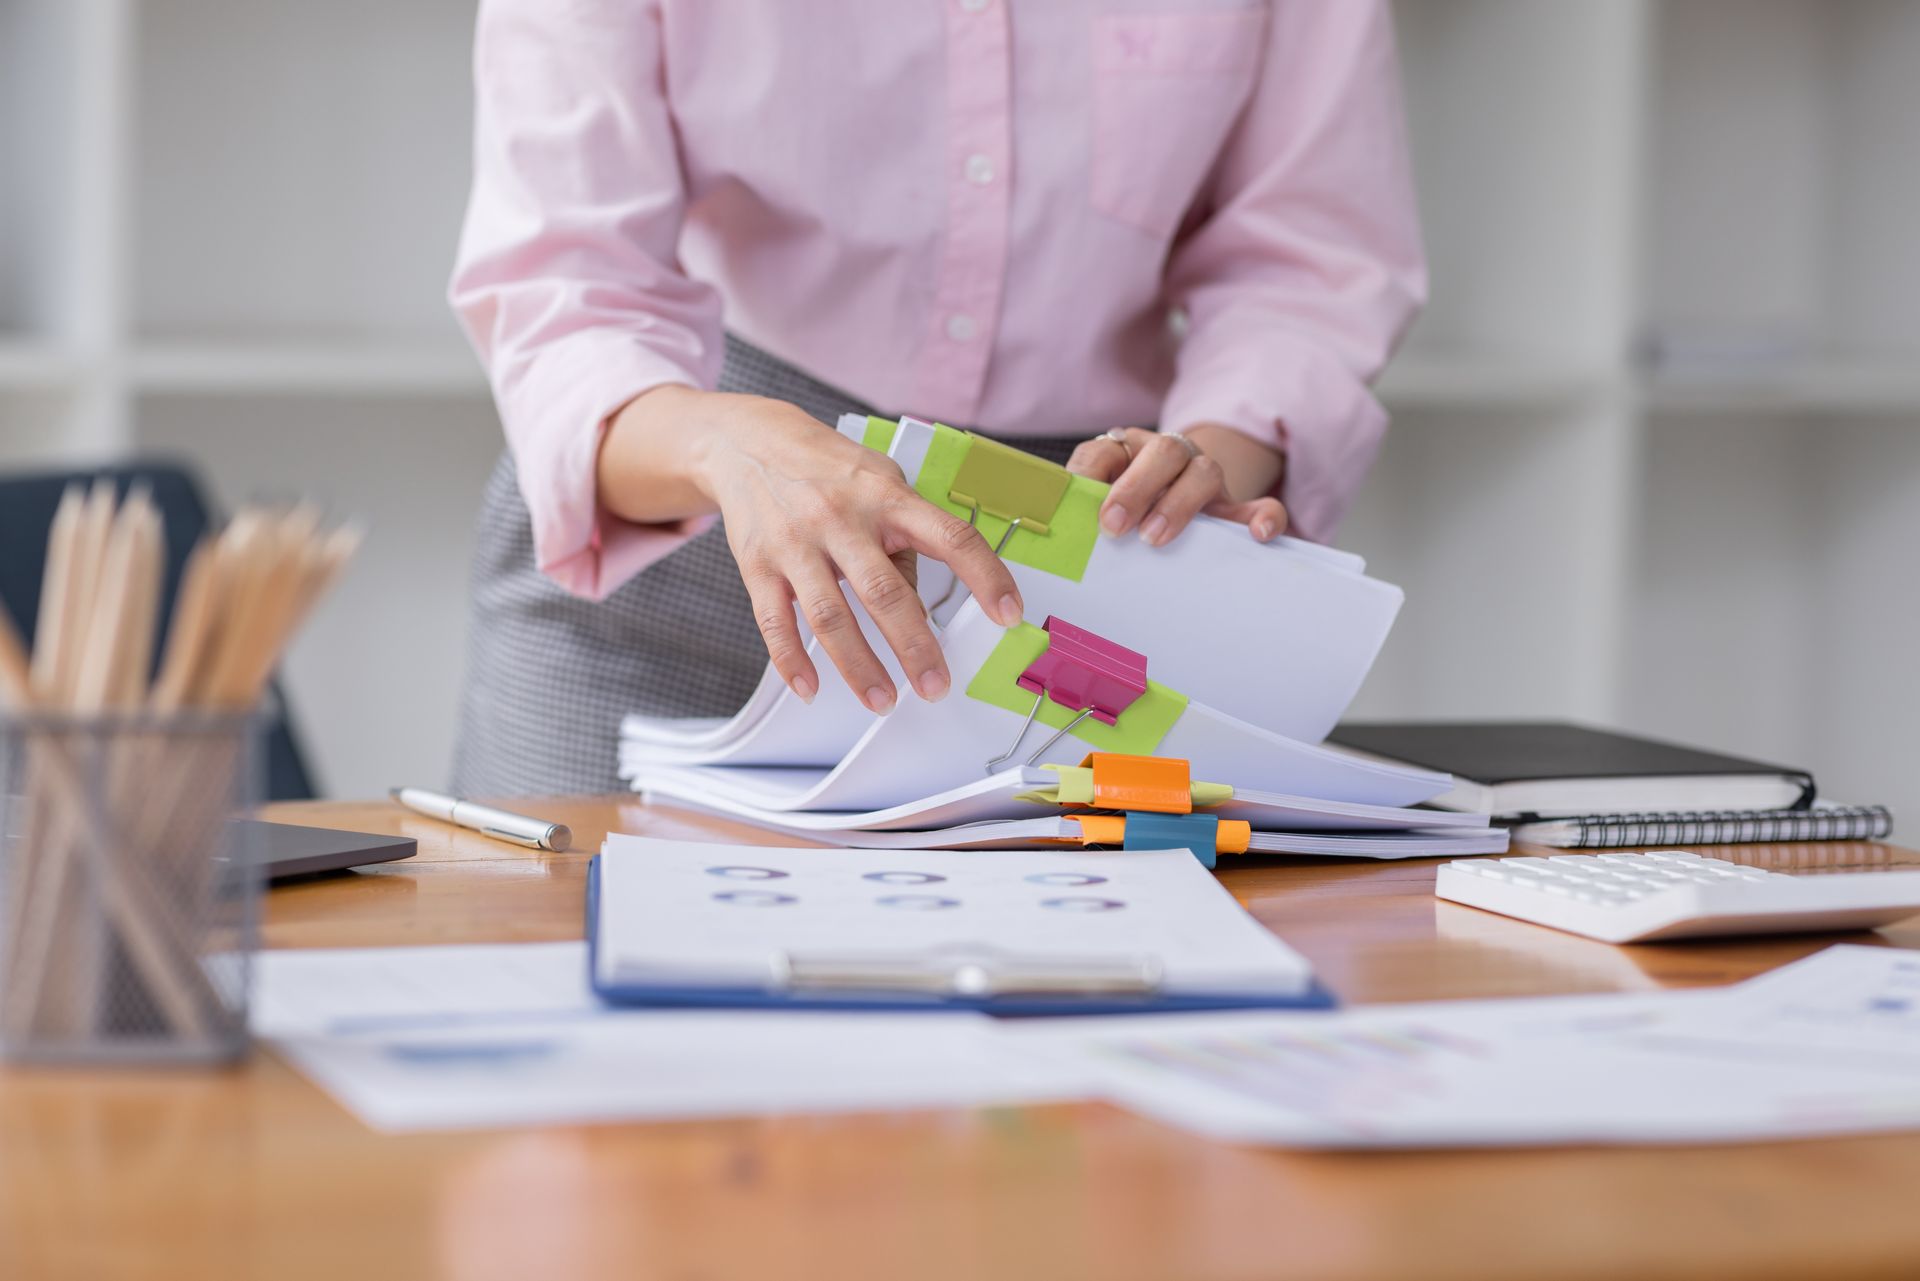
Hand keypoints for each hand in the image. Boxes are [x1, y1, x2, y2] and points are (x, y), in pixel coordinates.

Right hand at [598, 387, 1022, 712]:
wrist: (748, 443)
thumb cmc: (829, 470)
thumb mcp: (882, 485)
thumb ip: (906, 540)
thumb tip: (920, 607)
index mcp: (888, 498)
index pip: (950, 537)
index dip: (986, 577)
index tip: (1008, 615)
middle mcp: (842, 520)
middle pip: (884, 592)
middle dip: (914, 646)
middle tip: (935, 687)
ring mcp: (796, 544)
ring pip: (830, 616)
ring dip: (858, 666)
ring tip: (882, 700)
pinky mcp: (758, 565)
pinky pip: (775, 622)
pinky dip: (792, 661)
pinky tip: (811, 688)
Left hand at [1067, 425, 1286, 545]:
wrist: (1173, 504)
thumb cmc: (1123, 512)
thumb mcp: (1097, 502)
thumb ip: (1080, 505)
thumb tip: (1057, 525)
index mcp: (1127, 449)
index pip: (1108, 449)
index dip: (1095, 474)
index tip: (1086, 510)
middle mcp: (1170, 455)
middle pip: (1164, 451)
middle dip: (1136, 487)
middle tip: (1113, 526)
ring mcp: (1206, 479)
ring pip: (1206, 472)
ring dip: (1181, 503)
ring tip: (1154, 539)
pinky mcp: (1235, 509)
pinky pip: (1260, 506)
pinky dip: (1263, 517)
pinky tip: (1259, 535)